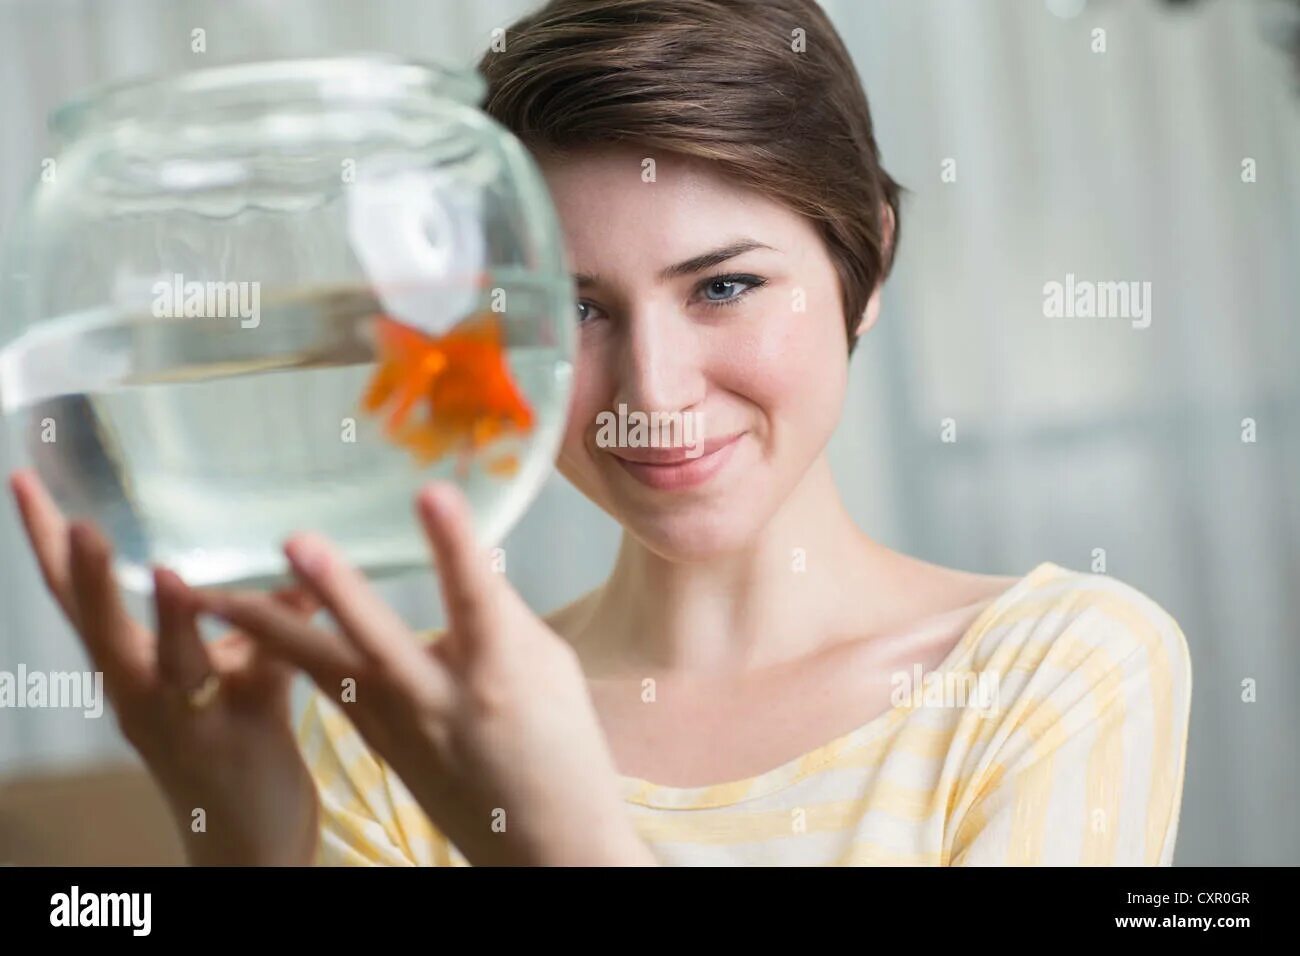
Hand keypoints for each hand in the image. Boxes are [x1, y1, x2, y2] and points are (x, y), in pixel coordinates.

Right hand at [7, 470, 320, 865]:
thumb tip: (295, 574)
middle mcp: (143, 698)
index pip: (77, 601)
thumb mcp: (229, 676)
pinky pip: (260, 681)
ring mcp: (189, 724)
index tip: (25, 482)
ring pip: (176, 667)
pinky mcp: (244, 741)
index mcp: (127, 674)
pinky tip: (301, 602)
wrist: (249, 845)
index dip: (48, 545)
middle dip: (90, 579)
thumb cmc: (231, 750)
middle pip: (104, 633)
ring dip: (175, 622)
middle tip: (77, 521)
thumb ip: (250, 626)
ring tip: (173, 576)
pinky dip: (278, 642)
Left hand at [197, 482, 654, 866]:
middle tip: (294, 541)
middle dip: (337, 590)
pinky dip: (288, 653)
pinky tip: (248, 625)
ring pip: (326, 671)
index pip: (476, 598)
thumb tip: (464, 562)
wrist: (541, 842)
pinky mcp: (376, 744)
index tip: (432, 492)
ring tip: (214, 595)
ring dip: (270, 630)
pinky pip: (327, 690)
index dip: (454, 544)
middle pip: (379, 642)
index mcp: (500, 675)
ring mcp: (399, 729)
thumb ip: (503, 616)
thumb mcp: (550, 669)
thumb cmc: (561, 749)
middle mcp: (439, 701)